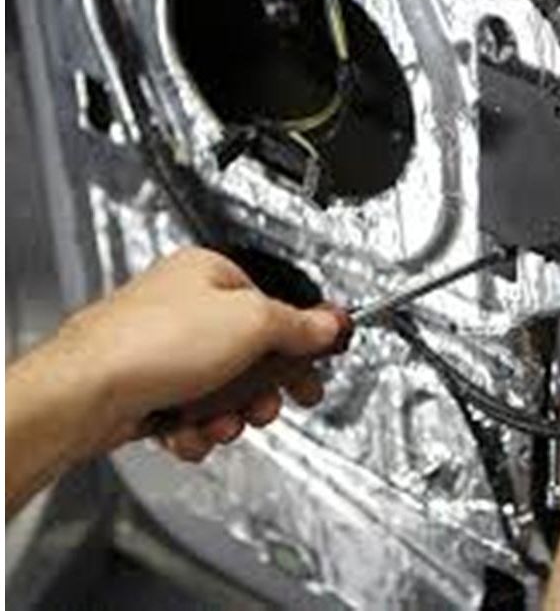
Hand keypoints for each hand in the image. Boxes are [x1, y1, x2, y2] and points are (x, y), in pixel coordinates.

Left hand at [53, 247, 349, 461]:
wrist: (84, 394)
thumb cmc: (152, 343)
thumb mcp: (252, 323)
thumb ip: (299, 325)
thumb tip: (330, 323)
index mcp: (210, 273)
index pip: (274, 304)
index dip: (298, 341)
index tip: (313, 366)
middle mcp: (185, 306)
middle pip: (249, 352)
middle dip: (261, 389)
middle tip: (268, 406)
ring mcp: (164, 347)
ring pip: (221, 388)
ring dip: (229, 414)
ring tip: (222, 422)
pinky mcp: (148, 386)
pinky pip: (191, 410)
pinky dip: (196, 427)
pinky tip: (191, 431)